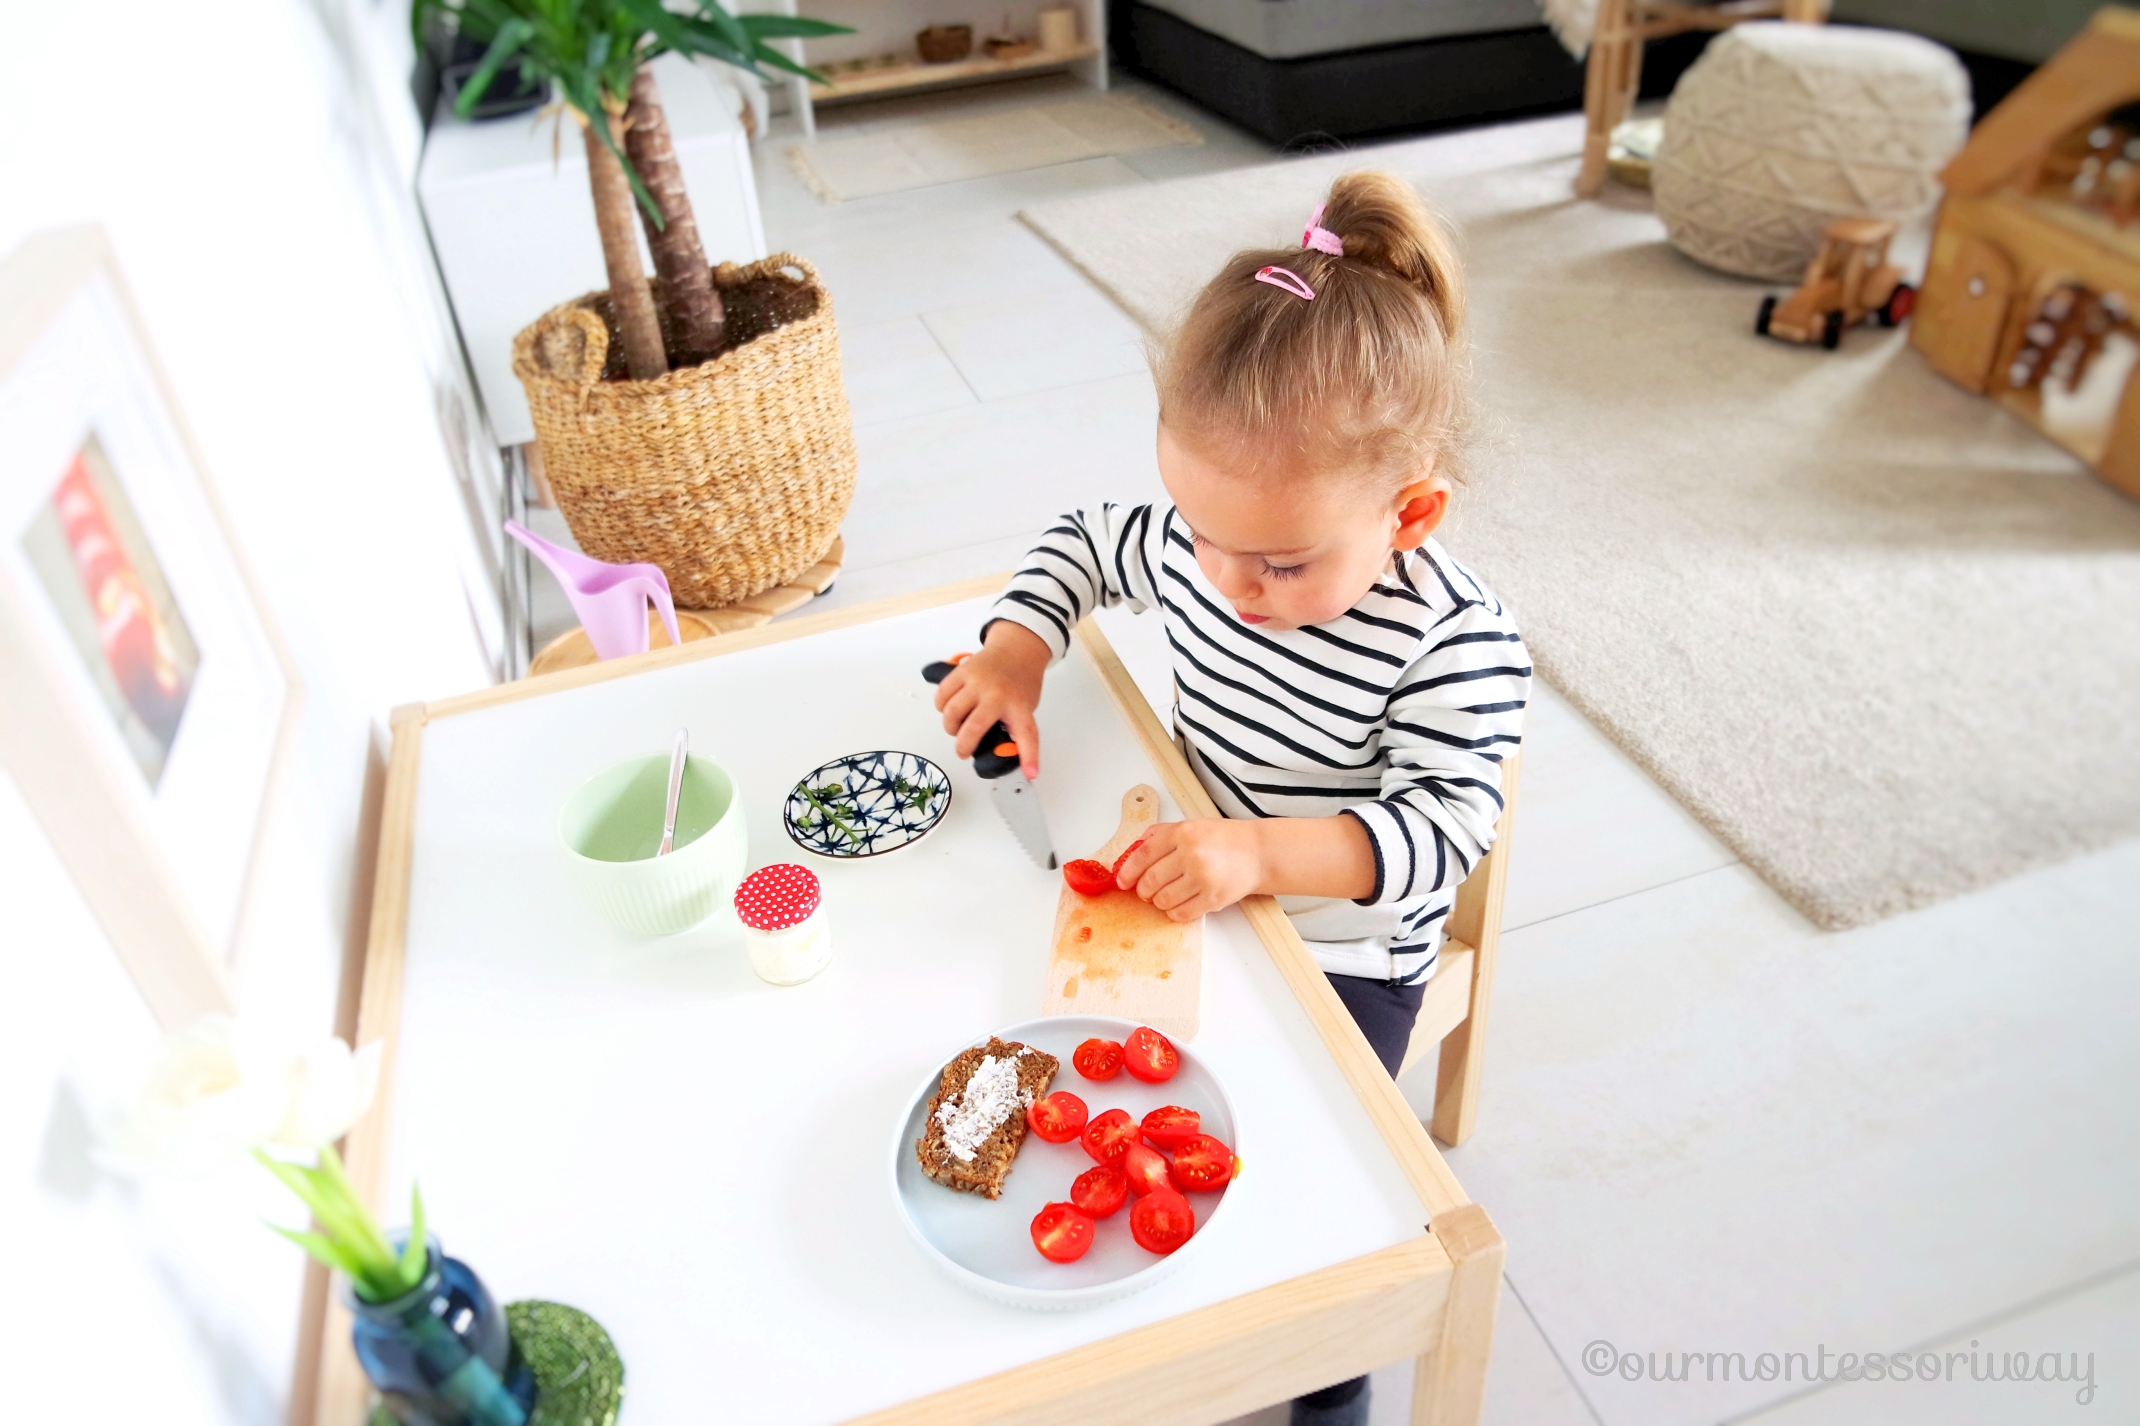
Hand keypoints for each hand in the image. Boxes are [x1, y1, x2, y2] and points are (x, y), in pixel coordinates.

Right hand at [933, 621, 1050, 775]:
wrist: (1016, 650)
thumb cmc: (1020, 682)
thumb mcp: (1026, 707)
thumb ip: (1015, 729)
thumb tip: (1003, 756)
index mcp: (1019, 706)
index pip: (1026, 735)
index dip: (1029, 757)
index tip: (1031, 774)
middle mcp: (996, 694)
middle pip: (972, 728)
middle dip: (963, 746)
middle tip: (963, 751)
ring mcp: (977, 681)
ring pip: (951, 713)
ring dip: (950, 727)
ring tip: (957, 728)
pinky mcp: (962, 672)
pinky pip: (942, 696)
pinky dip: (942, 707)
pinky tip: (951, 710)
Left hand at [1112, 819, 1266, 921]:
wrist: (1258, 853)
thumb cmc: (1225, 840)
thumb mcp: (1192, 825)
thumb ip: (1162, 834)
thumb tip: (1135, 848)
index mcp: (1182, 833)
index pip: (1143, 855)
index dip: (1128, 871)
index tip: (1123, 881)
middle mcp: (1191, 854)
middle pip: (1150, 881)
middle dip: (1143, 891)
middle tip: (1145, 891)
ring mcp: (1202, 877)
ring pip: (1163, 900)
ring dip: (1159, 902)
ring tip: (1167, 895)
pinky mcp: (1213, 898)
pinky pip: (1181, 913)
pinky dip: (1174, 912)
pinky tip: (1180, 904)